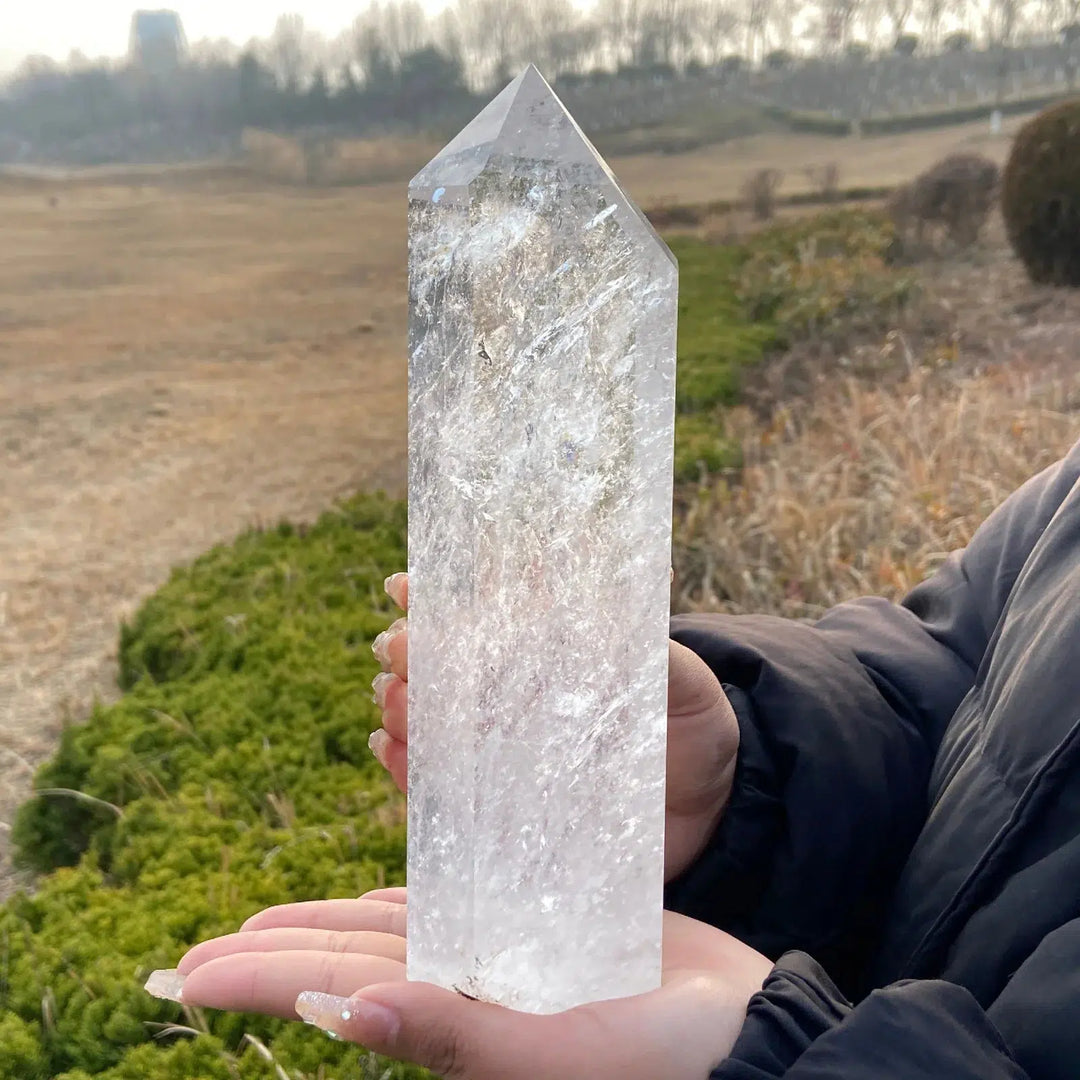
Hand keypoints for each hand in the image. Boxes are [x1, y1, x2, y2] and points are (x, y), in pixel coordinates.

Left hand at [166, 888, 772, 1079]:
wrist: (743, 1029)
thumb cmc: (665, 1059)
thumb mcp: (558, 1056)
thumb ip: (454, 1038)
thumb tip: (342, 1017)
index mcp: (454, 1026)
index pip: (335, 994)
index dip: (259, 982)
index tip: (188, 975)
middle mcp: (463, 993)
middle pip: (344, 962)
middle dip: (270, 956)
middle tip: (197, 954)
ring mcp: (497, 960)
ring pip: (386, 934)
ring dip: (322, 928)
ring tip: (262, 924)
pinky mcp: (536, 924)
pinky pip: (455, 904)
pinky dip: (406, 898)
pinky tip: (375, 897)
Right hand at [373, 573, 738, 879]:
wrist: (705, 810)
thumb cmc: (690, 724)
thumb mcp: (679, 678)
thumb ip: (645, 647)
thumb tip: (594, 613)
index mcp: (544, 646)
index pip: (477, 609)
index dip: (433, 592)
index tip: (404, 587)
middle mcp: (510, 691)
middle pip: (438, 663)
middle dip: (409, 651)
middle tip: (398, 651)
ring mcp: (496, 745)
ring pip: (424, 718)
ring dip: (401, 705)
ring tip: (397, 702)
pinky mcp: (493, 804)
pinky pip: (433, 785)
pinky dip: (405, 766)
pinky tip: (391, 748)